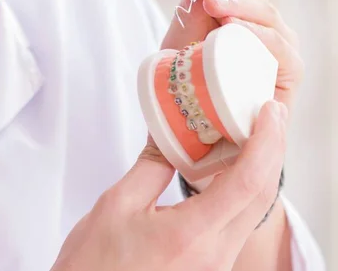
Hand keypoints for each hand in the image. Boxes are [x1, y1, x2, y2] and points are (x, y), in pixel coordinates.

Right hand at [51, 101, 287, 270]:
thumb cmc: (95, 264)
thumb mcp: (117, 205)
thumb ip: (150, 166)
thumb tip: (167, 132)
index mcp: (191, 235)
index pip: (246, 182)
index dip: (264, 142)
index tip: (267, 112)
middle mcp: (214, 255)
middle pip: (261, 196)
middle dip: (272, 150)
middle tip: (268, 114)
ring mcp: (216, 265)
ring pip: (254, 210)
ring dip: (259, 169)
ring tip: (251, 134)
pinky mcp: (210, 266)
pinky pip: (238, 223)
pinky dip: (242, 190)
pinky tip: (230, 170)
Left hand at [160, 0, 303, 106]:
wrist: (193, 119)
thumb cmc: (188, 74)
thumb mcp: (182, 34)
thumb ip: (189, 3)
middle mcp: (260, 14)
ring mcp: (276, 39)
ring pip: (264, 10)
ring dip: (237, 3)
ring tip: (212, 5)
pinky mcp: (287, 68)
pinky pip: (278, 46)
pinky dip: (257, 34)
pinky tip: (235, 28)